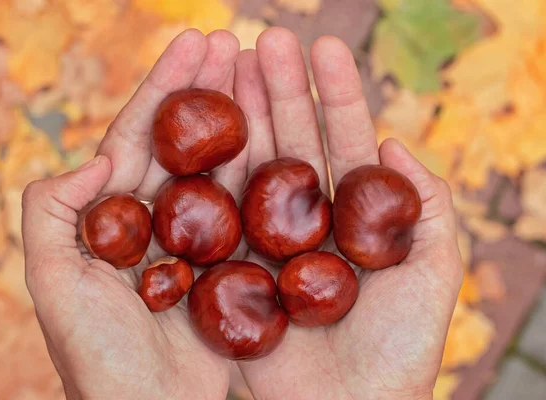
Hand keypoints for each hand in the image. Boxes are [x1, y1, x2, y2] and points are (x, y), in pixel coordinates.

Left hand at [21, 29, 243, 398]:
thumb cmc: (96, 357)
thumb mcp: (51, 283)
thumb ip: (52, 212)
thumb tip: (98, 158)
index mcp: (115, 216)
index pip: (138, 137)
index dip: (165, 89)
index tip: (195, 42)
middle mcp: (160, 221)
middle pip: (187, 143)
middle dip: (210, 91)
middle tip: (239, 41)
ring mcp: (201, 241)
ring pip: (224, 170)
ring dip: (244, 121)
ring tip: (266, 73)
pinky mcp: (235, 265)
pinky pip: (253, 213)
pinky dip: (267, 176)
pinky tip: (287, 140)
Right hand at [233, 28, 462, 398]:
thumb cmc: (400, 348)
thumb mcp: (436, 270)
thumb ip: (427, 205)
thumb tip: (396, 142)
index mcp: (351, 214)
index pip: (343, 140)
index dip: (334, 93)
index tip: (320, 45)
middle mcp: (305, 219)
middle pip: (290, 144)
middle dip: (280, 91)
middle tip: (262, 41)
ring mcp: (265, 240)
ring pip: (251, 168)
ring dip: (242, 118)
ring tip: (229, 65)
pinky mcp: (232, 269)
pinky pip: (217, 217)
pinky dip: (207, 176)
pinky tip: (195, 133)